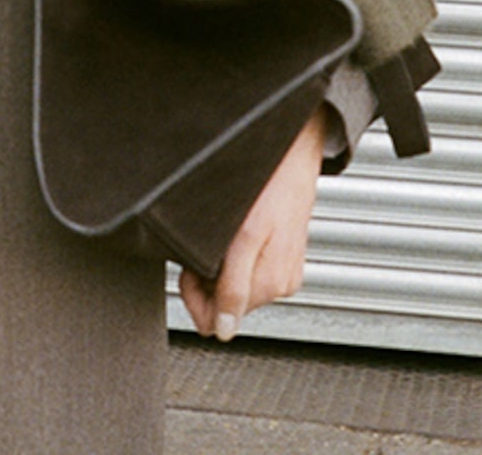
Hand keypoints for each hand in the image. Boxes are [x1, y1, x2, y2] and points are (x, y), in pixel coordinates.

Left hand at [178, 104, 327, 343]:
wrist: (293, 150)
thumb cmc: (266, 182)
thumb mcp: (241, 233)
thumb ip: (229, 285)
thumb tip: (222, 331)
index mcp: (268, 282)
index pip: (216, 319)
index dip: (193, 293)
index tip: (188, 267)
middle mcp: (279, 284)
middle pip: (224, 304)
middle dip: (206, 280)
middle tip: (204, 243)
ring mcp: (285, 274)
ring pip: (236, 289)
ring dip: (221, 268)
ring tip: (223, 233)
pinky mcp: (289, 263)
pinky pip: (252, 274)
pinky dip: (237, 259)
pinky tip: (238, 234)